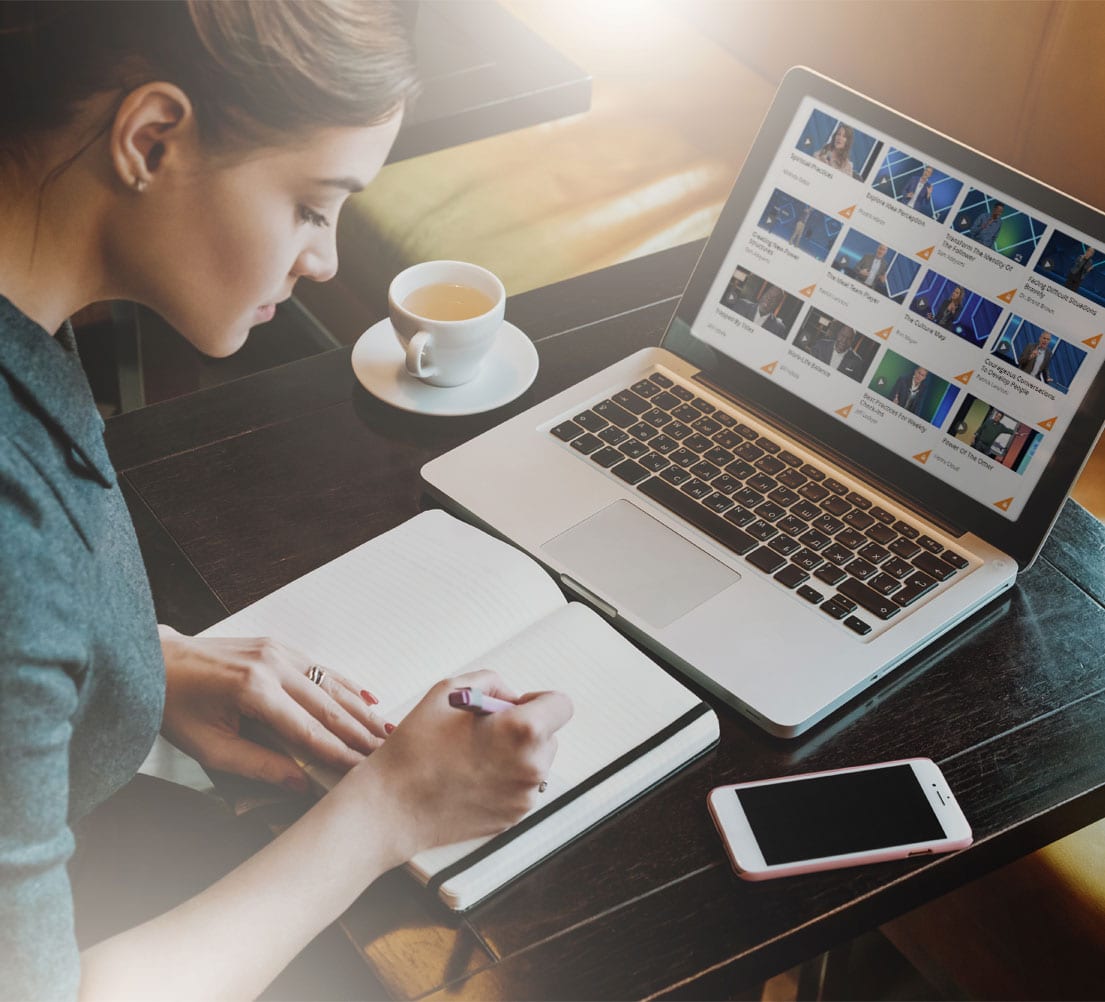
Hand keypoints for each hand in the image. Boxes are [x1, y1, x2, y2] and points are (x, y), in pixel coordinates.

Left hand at [159, 626, 388, 791]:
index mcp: (253, 691)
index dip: (339, 753)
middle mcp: (273, 664)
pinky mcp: (279, 645)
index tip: (363, 772)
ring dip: (361, 710)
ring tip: (387, 731)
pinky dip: (347, 686)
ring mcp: (278, 650)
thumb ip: (258, 765)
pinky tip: (368, 700)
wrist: (155, 662)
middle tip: (388, 754)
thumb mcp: (209, 748)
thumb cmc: (176, 707)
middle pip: (328, 706)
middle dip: (360, 733)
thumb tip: (300, 785)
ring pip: (331, 684)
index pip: (308, 730)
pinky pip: (321, 668)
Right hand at [359, 669, 572, 861]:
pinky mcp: (513, 818)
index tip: (515, 705)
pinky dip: (504, 778)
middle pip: (549, 735)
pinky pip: (520, 787)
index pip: (561, 704)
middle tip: (485, 731)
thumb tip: (511, 697)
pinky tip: (470, 777)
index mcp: (523, 730)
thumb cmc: (416, 747)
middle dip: (524, 728)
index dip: (539, 700)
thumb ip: (491, 682)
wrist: (392, 806)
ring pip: (535, 763)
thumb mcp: (448, 690)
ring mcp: (524, 796)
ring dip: (515, 754)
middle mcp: (533, 766)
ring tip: (472, 755)